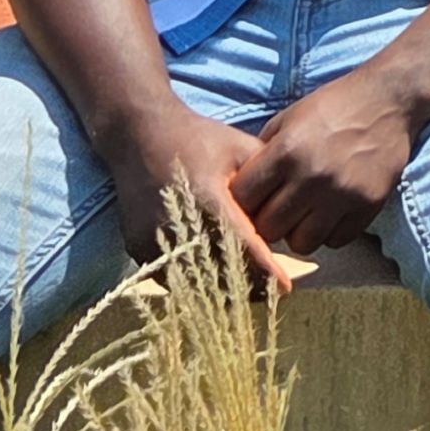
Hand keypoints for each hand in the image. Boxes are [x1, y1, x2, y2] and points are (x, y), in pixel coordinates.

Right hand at [106, 105, 291, 292]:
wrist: (141, 137)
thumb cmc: (199, 139)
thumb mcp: (241, 149)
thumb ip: (267, 181)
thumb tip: (292, 211)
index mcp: (207, 198)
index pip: (241, 245)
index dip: (265, 270)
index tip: (286, 287)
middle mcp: (177, 225)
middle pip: (219, 271)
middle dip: (249, 285)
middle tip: (274, 293)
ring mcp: (153, 241)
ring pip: (193, 282)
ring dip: (222, 290)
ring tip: (252, 294)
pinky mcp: (138, 249)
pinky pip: (172, 278)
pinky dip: (194, 284)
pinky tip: (218, 284)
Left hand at [233, 63, 421, 257]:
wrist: (389, 98)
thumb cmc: (334, 106)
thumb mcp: (289, 119)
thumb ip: (263, 155)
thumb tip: (242, 192)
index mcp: (286, 151)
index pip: (243, 200)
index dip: (243, 201)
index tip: (253, 198)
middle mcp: (313, 176)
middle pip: (269, 228)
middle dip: (268, 220)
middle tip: (279, 209)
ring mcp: (343, 194)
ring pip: (302, 243)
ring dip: (299, 231)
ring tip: (306, 213)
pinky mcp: (369, 205)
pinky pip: (336, 241)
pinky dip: (330, 232)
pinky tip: (332, 212)